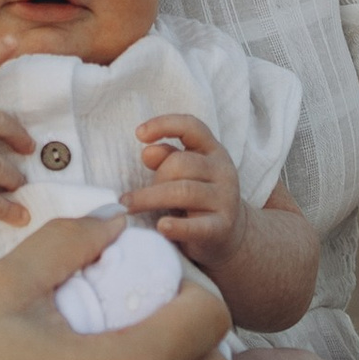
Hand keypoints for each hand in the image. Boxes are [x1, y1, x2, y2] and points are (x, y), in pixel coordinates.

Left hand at [127, 115, 241, 268]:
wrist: (230, 234)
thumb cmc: (197, 198)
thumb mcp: (184, 174)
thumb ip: (167, 159)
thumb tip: (147, 151)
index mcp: (213, 151)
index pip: (191, 127)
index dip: (165, 125)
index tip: (139, 134)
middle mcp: (223, 171)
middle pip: (181, 163)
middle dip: (155, 176)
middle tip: (135, 195)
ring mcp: (225, 200)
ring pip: (184, 191)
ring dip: (150, 198)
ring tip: (128, 207)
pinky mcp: (221, 228)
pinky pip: (197, 226)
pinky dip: (177, 226)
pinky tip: (161, 226)